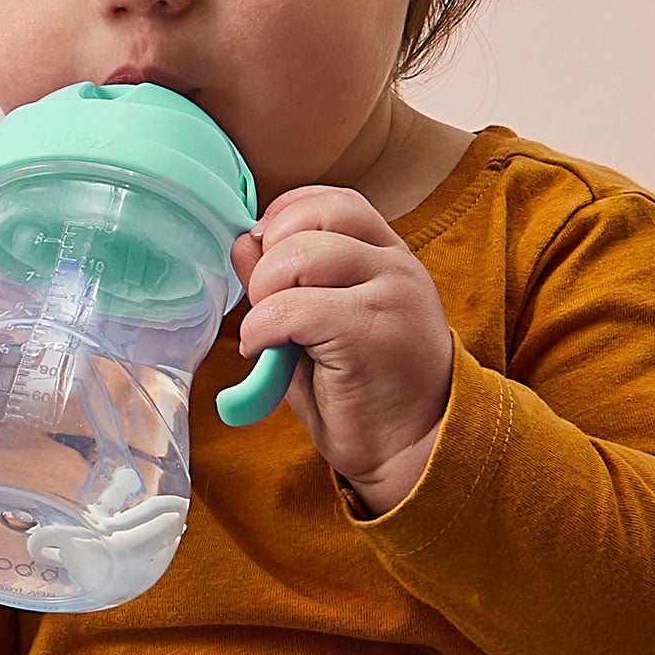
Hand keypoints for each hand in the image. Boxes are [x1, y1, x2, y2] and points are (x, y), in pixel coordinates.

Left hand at [229, 185, 453, 515]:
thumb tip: (242, 241)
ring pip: (300, 256)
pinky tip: (262, 353)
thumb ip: (281, 283)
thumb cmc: (363, 392)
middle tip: (264, 306)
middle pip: (312, 219)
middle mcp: (396, 265)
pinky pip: (294, 309)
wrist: (413, 453)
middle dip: (268, 259)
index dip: (285, 217)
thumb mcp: (316, 326)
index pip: (334, 201)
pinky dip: (262, 329)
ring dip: (264, 294)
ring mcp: (391, 294)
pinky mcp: (373, 332)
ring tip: (267, 334)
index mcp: (389, 256)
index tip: (264, 257)